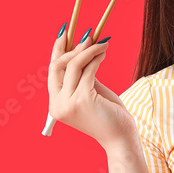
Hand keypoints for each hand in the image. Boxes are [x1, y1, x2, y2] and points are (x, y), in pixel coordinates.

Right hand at [47, 25, 135, 148]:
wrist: (121, 139)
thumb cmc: (109, 117)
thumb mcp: (92, 94)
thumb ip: (84, 78)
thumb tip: (83, 52)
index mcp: (56, 105)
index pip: (52, 72)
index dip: (57, 51)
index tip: (64, 33)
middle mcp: (58, 105)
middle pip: (57, 66)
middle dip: (71, 47)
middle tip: (87, 34)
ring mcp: (69, 103)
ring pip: (74, 65)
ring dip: (89, 50)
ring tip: (102, 42)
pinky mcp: (83, 100)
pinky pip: (89, 71)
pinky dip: (96, 58)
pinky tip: (104, 51)